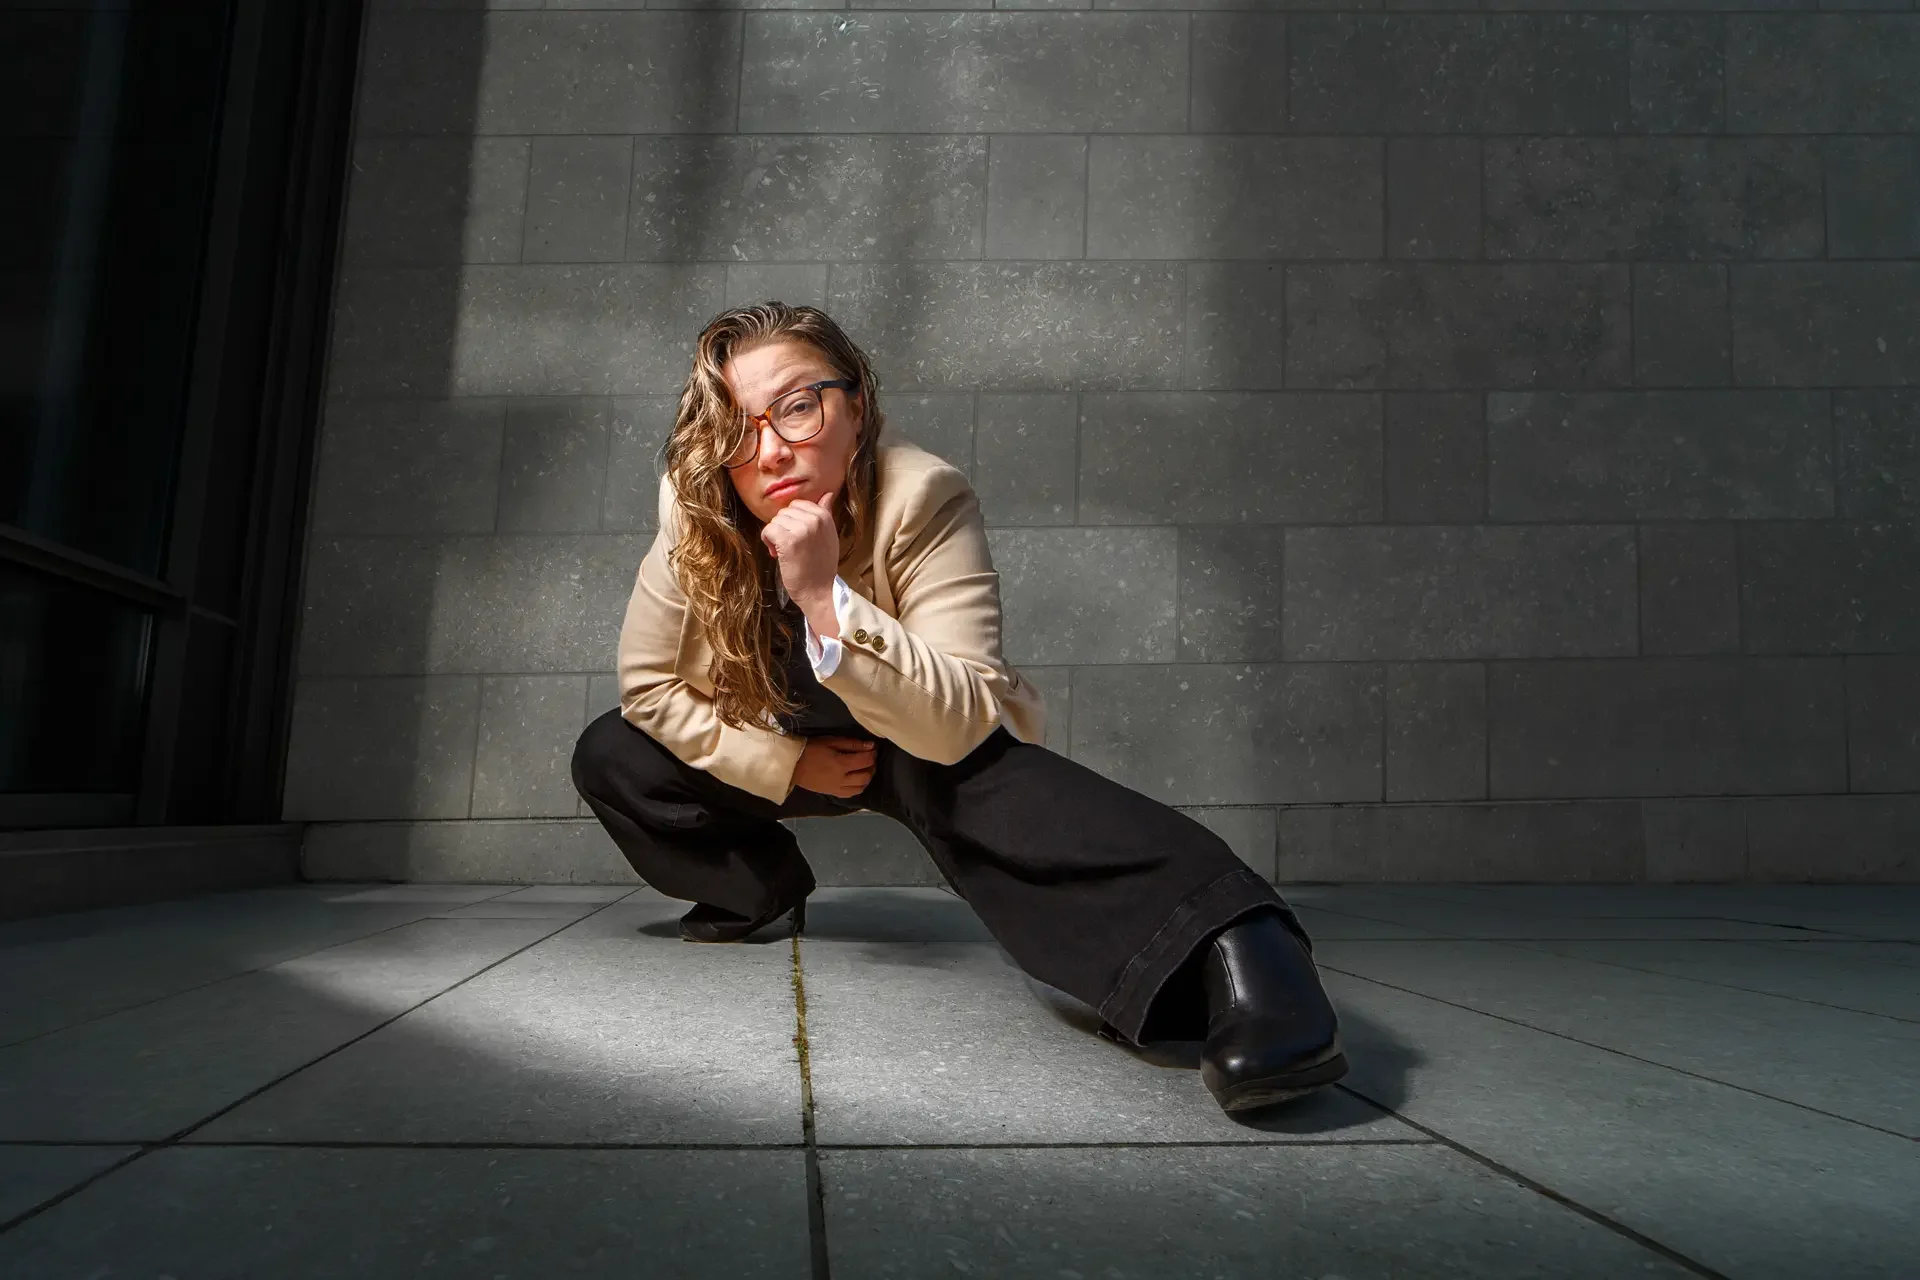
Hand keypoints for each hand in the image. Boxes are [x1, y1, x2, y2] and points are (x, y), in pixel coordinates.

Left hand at [760, 490, 839, 608]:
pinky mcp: (787, 540)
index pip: (798, 504)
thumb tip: (828, 493)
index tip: (798, 537)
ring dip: (775, 536)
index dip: (793, 521)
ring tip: (785, 552)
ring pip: (775, 521)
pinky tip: (777, 553)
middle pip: (784, 512)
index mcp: (824, 516)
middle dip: (783, 528)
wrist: (820, 591)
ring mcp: (801, 529)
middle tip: (791, 547)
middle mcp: (814, 519)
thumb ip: (826, 513)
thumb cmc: (822, 566)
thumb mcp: (829, 535)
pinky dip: (767, 541)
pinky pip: (768, 530)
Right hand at [792, 736, 874, 798]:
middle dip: (872, 766)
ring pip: (861, 787)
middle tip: (870, 758)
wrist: (792, 765)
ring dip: (867, 777)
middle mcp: (842, 779)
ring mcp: (838, 788)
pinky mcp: (833, 793)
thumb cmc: (811, 749)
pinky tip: (856, 780)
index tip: (873, 748)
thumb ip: (852, 744)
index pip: (865, 761)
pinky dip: (858, 787)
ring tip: (864, 769)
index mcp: (841, 764)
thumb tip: (870, 745)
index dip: (872, 754)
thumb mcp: (831, 741)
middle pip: (866, 776)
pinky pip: (851, 794)